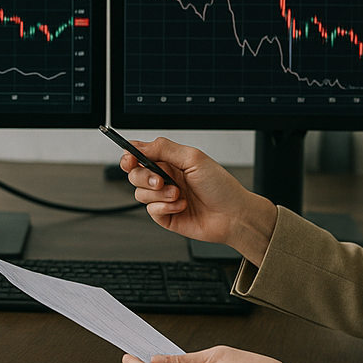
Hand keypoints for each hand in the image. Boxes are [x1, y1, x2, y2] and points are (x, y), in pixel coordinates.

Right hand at [119, 137, 276, 264]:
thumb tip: (139, 146)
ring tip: (179, 195)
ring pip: (140, 194)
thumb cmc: (221, 187)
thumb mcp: (193, 158)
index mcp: (170, 161)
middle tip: (160, 181)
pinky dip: (165, 207)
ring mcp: (164, 198)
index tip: (129, 160)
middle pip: (134, 174)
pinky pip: (151, 211)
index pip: (140, 155)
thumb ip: (163, 149)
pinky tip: (182, 206)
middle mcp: (165, 178)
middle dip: (144, 177)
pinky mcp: (165, 216)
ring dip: (159, 195)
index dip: (129, 157)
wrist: (233, 215)